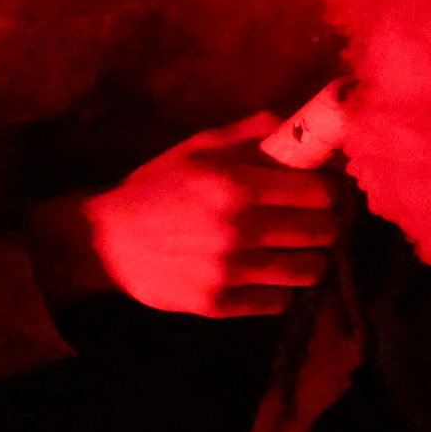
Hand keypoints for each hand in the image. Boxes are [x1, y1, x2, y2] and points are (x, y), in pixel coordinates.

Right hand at [36, 113, 346, 316]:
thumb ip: (252, 134)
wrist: (102, 242)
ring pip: (309, 271)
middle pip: (324, 232)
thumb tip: (305, 127)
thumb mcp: (196, 149)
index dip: (327, 191)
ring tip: (292, 253)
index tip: (318, 194)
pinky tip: (263, 276)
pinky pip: (279, 302)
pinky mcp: (217, 304)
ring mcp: (228, 271)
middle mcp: (237, 229)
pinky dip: (278, 290)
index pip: (321, 192)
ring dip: (307, 260)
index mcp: (235, 184)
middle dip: (323, 226)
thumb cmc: (156, 189)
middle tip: (309, 224)